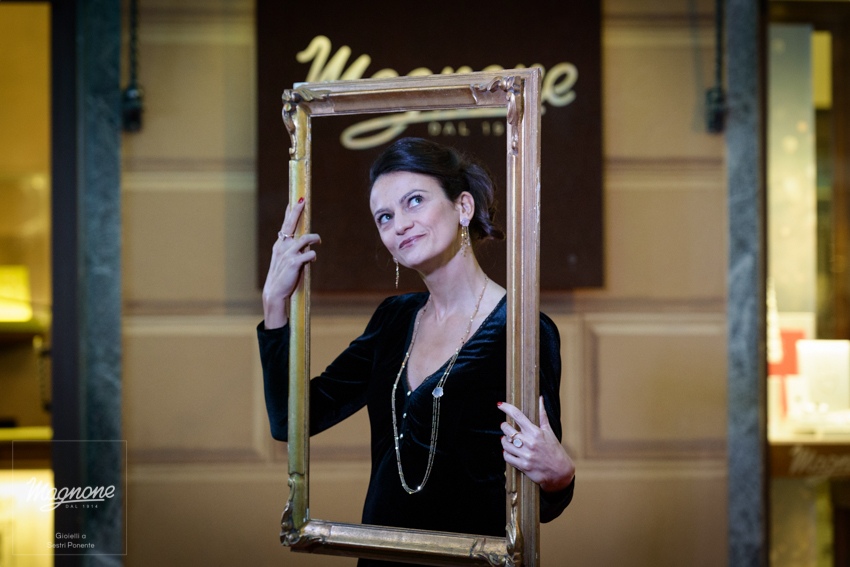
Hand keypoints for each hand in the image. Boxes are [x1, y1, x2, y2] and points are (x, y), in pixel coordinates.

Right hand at [262, 198, 320, 328]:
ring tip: (318, 240)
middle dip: (296, 211)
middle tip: (302, 200)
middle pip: (290, 224)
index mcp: (280, 244)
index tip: (295, 199)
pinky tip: (312, 259)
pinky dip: (312, 256)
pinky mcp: (293, 263)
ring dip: (313, 238)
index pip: (285, 224)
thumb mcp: (286, 260)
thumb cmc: (283, 276)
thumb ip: (294, 250)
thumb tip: (307, 244)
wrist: (275, 292)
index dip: (290, 211)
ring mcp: (287, 254)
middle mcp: (282, 246)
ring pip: (304, 239)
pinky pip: (308, 254)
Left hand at [498, 397, 574, 492]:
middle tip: (505, 426)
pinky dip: (506, 453)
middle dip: (504, 426)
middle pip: (507, 429)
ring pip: (505, 443)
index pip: (517, 415)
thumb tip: (540, 398)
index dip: (506, 408)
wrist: (560, 472)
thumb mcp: (549, 431)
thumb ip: (542, 415)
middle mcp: (530, 442)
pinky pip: (507, 457)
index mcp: (536, 432)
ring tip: (507, 439)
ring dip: (504, 440)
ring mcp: (526, 455)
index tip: (500, 405)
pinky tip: (509, 450)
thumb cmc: (554, 450)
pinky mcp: (523, 466)